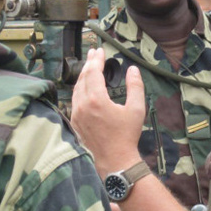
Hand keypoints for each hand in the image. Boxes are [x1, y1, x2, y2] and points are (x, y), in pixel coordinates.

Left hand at [71, 48, 144, 176]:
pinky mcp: (75, 122)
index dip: (97, 60)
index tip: (100, 50)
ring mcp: (76, 114)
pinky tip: (84, 87)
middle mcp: (82, 105)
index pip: (93, 73)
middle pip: (83, 78)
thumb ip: (135, 86)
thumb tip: (133, 69)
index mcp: (96, 100)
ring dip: (83, 76)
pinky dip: (79, 89)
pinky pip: (74, 100)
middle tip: (94, 52)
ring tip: (89, 66)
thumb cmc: (127, 135)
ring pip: (76, 89)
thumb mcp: (136, 109)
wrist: (115, 160)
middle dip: (89, 63)